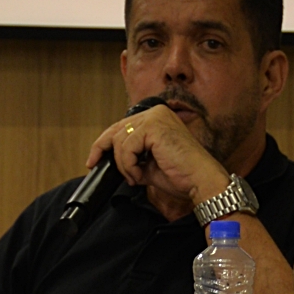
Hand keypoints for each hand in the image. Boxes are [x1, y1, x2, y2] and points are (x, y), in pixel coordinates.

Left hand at [86, 104, 228, 207]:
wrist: (199, 181)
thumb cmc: (181, 175)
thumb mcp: (150, 166)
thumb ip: (134, 159)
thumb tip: (115, 163)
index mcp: (157, 118)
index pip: (122, 126)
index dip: (103, 143)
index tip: (93, 160)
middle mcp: (156, 112)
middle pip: (116, 129)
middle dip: (102, 150)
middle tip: (94, 165)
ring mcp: (156, 117)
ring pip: (119, 141)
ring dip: (123, 164)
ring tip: (135, 177)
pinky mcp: (154, 127)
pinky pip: (127, 147)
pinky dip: (128, 164)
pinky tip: (139, 174)